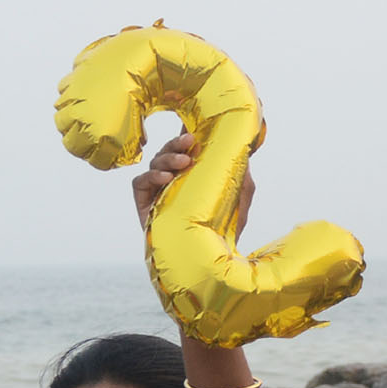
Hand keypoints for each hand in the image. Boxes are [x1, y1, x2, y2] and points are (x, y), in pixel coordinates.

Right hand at [132, 132, 253, 236]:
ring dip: (167, 157)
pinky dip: (151, 176)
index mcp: (192, 176)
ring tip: (183, 162)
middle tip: (190, 141)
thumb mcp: (239, 206)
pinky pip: (140, 182)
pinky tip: (166, 178)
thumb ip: (243, 183)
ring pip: (155, 162)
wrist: (205, 261)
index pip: (186, 150)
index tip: (195, 126)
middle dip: (177, 143)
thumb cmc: (220, 234)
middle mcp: (173, 181)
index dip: (186, 135)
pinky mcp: (144, 204)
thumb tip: (246, 158)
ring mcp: (157, 192)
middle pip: (168, 152)